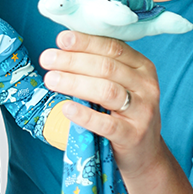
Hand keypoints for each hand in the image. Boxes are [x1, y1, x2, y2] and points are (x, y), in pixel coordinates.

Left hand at [40, 31, 163, 180]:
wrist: (145, 154)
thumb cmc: (124, 115)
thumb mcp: (121, 86)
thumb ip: (101, 69)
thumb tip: (64, 48)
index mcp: (142, 68)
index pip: (113, 48)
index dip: (85, 42)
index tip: (61, 39)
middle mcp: (146, 86)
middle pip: (107, 67)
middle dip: (73, 61)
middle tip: (47, 59)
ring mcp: (142, 112)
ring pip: (107, 91)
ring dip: (75, 83)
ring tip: (51, 79)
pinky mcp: (133, 135)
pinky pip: (107, 124)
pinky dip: (85, 115)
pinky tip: (66, 108)